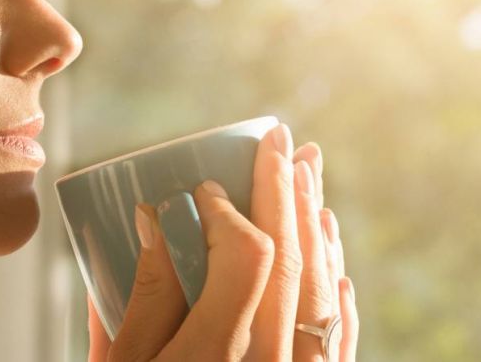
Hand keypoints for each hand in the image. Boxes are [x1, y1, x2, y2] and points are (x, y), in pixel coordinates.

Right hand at [87, 124, 358, 360]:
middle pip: (294, 261)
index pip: (245, 257)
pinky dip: (339, 289)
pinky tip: (335, 257)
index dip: (231, 209)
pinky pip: (341, 337)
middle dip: (288, 191)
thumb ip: (139, 297)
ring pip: (325, 292)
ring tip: (312, 179)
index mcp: (212, 357)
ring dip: (319, 228)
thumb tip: (153, 220)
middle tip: (285, 140)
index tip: (208, 186)